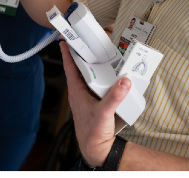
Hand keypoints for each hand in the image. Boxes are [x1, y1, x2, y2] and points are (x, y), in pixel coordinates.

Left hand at [60, 41, 131, 167]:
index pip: (70, 68)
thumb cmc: (93, 132)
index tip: (65, 40)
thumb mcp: (104, 112)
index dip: (67, 54)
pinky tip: (113, 76)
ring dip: (96, 66)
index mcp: (76, 91)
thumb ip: (114, 97)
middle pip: (82, 69)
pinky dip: (105, 78)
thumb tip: (124, 81)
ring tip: (104, 55)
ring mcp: (88, 96)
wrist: (96, 147)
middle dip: (85, 55)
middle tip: (91, 42)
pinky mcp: (96, 101)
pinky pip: (99, 85)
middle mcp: (81, 91)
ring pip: (91, 77)